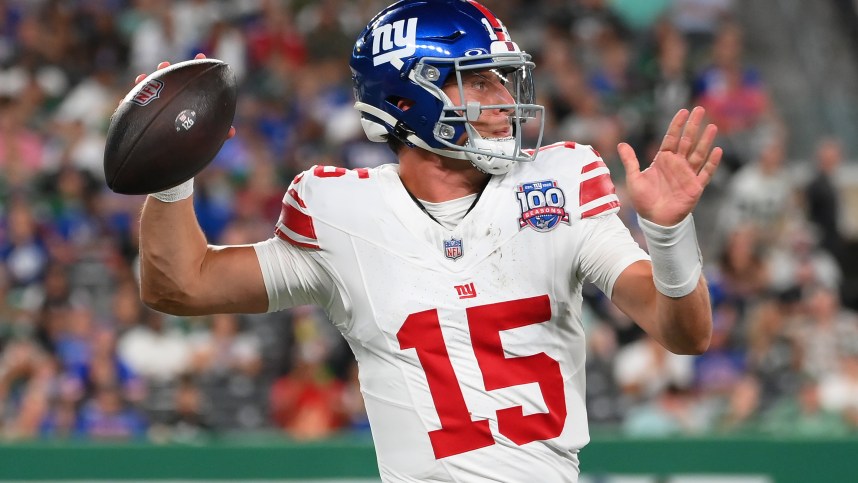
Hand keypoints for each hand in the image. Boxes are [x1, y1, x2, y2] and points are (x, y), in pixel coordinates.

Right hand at [134, 53, 235, 139]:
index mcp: (185, 103)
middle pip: (167, 82)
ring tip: (142, 78)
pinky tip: (124, 101)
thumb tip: (231, 132)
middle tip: (165, 65)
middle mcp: (168, 102)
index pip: (191, 81)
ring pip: (146, 92)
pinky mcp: (137, 119)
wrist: (170, 163)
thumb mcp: (203, 140)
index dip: (196, 68)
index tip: (201, 56)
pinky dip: (126, 105)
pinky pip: (129, 110)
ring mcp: (152, 108)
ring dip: (144, 84)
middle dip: (166, 72)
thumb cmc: (190, 148)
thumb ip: (217, 134)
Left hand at [618, 106, 720, 225]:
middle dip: (693, 126)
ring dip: (705, 140)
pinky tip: (718, 150)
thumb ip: (630, 161)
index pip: (672, 138)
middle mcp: (677, 164)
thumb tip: (621, 144)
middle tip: (700, 109)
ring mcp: (687, 174)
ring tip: (712, 126)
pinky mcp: (695, 186)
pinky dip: (712, 162)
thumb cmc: (644, 200)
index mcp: (663, 160)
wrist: (655, 220)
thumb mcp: (634, 178)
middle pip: (687, 141)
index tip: (683, 111)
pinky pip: (706, 172)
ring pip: (699, 153)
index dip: (677, 125)